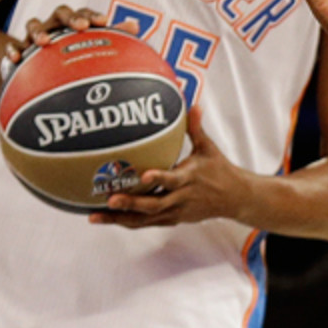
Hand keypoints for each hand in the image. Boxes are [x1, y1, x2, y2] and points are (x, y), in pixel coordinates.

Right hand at [7, 5, 136, 61]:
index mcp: (74, 22)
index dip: (93, 15)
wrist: (41, 68)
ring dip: (38, 31)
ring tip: (44, 42)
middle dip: (71, 17)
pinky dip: (13, 50)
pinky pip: (12, 46)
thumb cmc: (73, 54)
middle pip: (61, 12)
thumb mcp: (92, 46)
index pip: (85, 12)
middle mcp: (55, 24)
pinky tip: (15, 59)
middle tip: (81, 27)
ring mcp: (35, 35)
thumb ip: (114, 36)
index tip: (105, 21)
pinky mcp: (19, 49)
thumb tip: (135, 25)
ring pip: (33, 24)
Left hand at [89, 106, 250, 227]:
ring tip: (94, 216)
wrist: (234, 198)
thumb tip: (193, 104)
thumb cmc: (219, 169)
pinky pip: (146, 223)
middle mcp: (181, 197)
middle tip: (109, 198)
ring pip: (145, 219)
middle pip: (153, 205)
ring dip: (120, 218)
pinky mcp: (172, 220)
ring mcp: (176, 212)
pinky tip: (108, 218)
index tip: (143, 176)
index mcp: (189, 178)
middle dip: (130, 203)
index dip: (158, 179)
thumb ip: (196, 128)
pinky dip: (127, 222)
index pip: (172, 180)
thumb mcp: (208, 148)